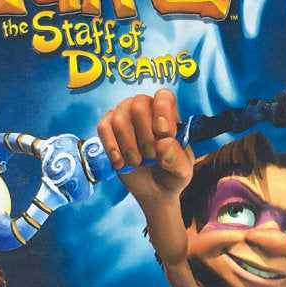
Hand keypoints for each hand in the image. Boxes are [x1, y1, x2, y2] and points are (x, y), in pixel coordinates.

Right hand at [97, 89, 193, 203]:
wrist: (153, 190)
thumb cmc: (171, 174)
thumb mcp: (182, 172)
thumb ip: (177, 159)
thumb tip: (163, 143)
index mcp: (168, 114)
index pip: (163, 96)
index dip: (162, 110)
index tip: (163, 134)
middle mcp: (146, 109)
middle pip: (138, 104)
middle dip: (144, 134)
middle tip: (150, 157)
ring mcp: (125, 116)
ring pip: (120, 117)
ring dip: (128, 144)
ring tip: (136, 163)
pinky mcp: (109, 128)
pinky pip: (103, 127)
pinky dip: (111, 147)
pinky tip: (120, 163)